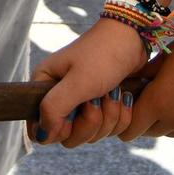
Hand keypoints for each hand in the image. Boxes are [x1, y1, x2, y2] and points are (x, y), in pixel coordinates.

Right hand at [34, 18, 148, 146]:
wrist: (133, 37)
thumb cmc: (102, 54)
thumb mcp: (77, 82)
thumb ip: (53, 109)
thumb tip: (42, 136)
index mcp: (45, 88)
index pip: (40, 129)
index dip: (59, 130)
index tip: (75, 113)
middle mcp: (61, 98)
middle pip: (70, 137)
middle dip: (91, 122)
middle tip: (98, 97)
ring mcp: (82, 104)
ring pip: (92, 134)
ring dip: (109, 117)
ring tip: (113, 92)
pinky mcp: (102, 106)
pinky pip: (109, 129)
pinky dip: (121, 116)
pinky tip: (124, 96)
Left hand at [120, 18, 173, 141]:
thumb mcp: (165, 56)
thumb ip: (145, 75)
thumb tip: (132, 83)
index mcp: (159, 103)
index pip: (130, 129)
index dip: (125, 118)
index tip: (127, 103)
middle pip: (148, 132)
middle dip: (142, 119)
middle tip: (144, 97)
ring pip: (169, 131)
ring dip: (163, 120)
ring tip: (167, 94)